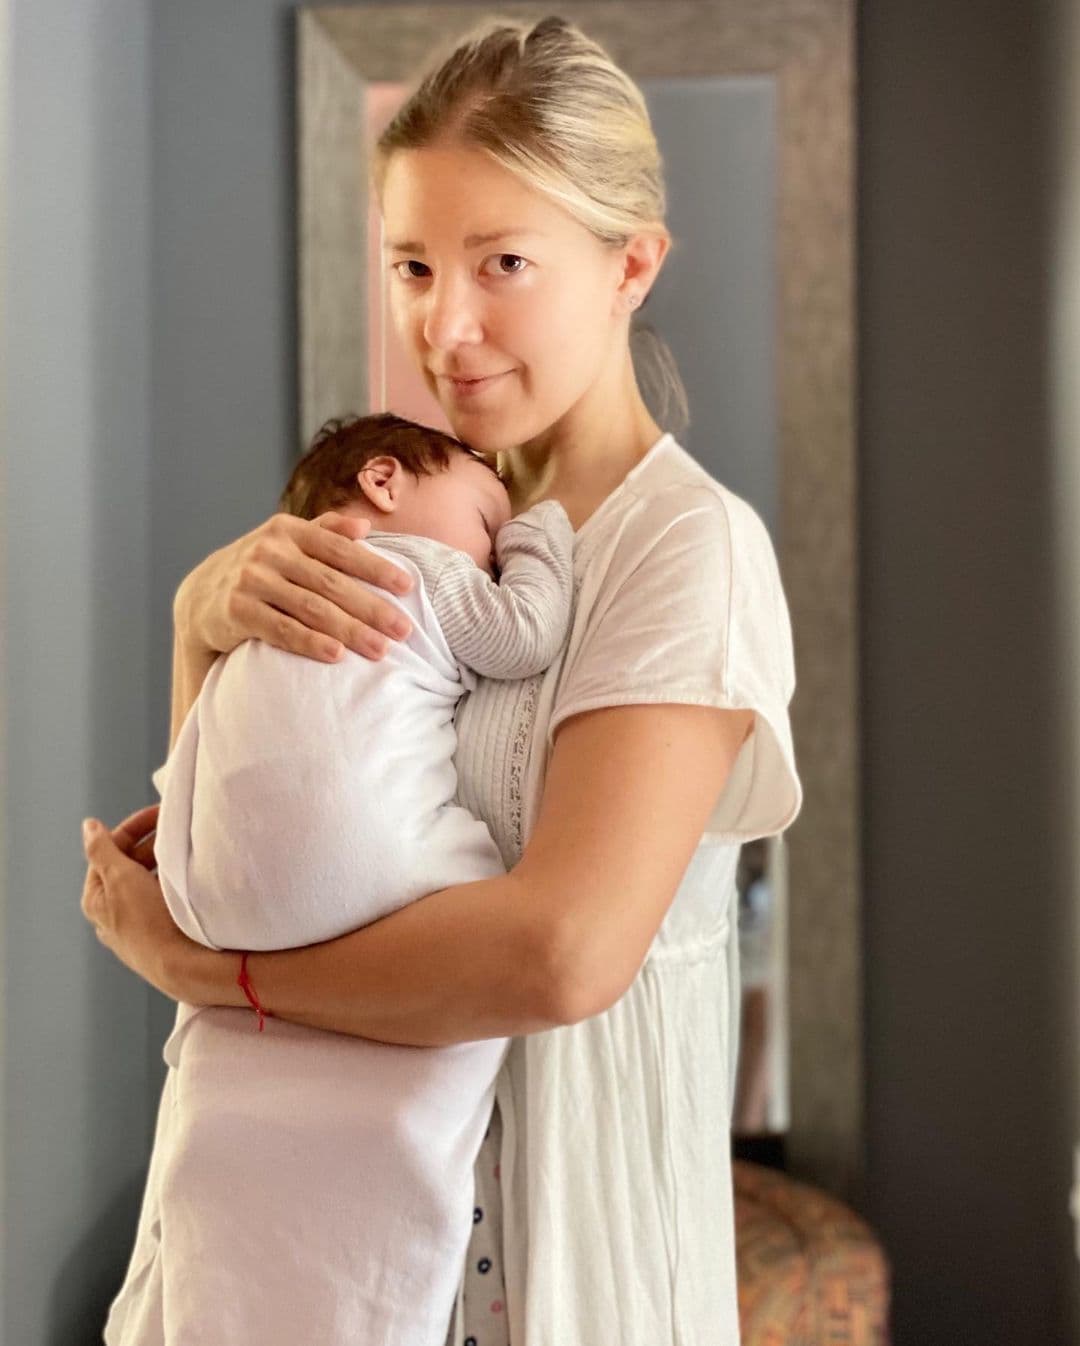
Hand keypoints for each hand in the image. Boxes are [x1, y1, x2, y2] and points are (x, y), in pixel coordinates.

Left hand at [80, 805, 197, 999]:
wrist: (181, 967)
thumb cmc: (148, 923)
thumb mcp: (121, 878)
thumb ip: (102, 849)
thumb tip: (88, 827)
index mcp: (96, 899)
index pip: (110, 849)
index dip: (134, 827)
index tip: (161, 813)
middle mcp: (112, 914)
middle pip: (128, 865)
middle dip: (151, 845)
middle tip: (177, 832)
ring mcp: (136, 926)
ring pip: (147, 881)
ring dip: (163, 863)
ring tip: (184, 854)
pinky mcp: (159, 934)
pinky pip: (163, 898)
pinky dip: (172, 882)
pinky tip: (187, 880)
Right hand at [176, 510, 415, 663]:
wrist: (200, 597)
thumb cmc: (259, 569)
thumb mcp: (286, 541)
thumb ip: (325, 531)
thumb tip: (366, 525)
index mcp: (288, 530)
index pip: (341, 549)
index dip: (375, 567)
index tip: (407, 587)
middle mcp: (269, 551)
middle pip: (331, 583)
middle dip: (371, 608)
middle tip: (404, 630)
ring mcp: (251, 580)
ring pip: (311, 608)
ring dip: (350, 631)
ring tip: (381, 650)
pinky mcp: (237, 610)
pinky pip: (281, 629)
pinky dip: (310, 642)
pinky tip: (336, 655)